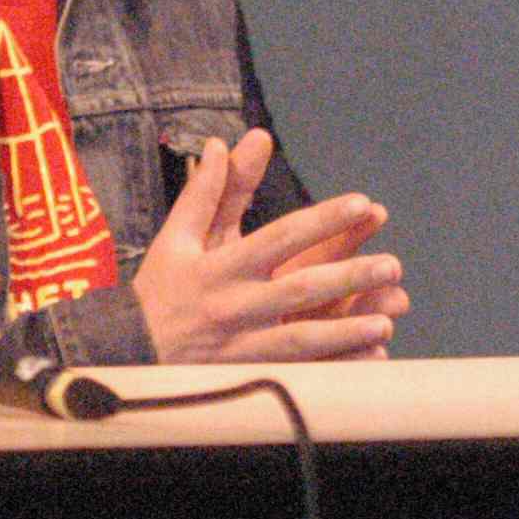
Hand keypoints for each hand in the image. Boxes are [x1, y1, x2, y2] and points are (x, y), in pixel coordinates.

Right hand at [130, 132, 407, 363]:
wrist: (127, 352)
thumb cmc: (161, 289)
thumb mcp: (177, 236)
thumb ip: (208, 190)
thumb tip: (224, 141)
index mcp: (219, 267)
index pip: (278, 237)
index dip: (321, 220)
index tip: (361, 204)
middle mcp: (232, 306)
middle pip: (297, 290)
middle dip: (347, 277)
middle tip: (391, 265)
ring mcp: (239, 347)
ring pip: (299, 341)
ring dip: (344, 333)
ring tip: (387, 321)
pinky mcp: (245, 377)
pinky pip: (295, 376)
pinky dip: (331, 371)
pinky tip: (365, 361)